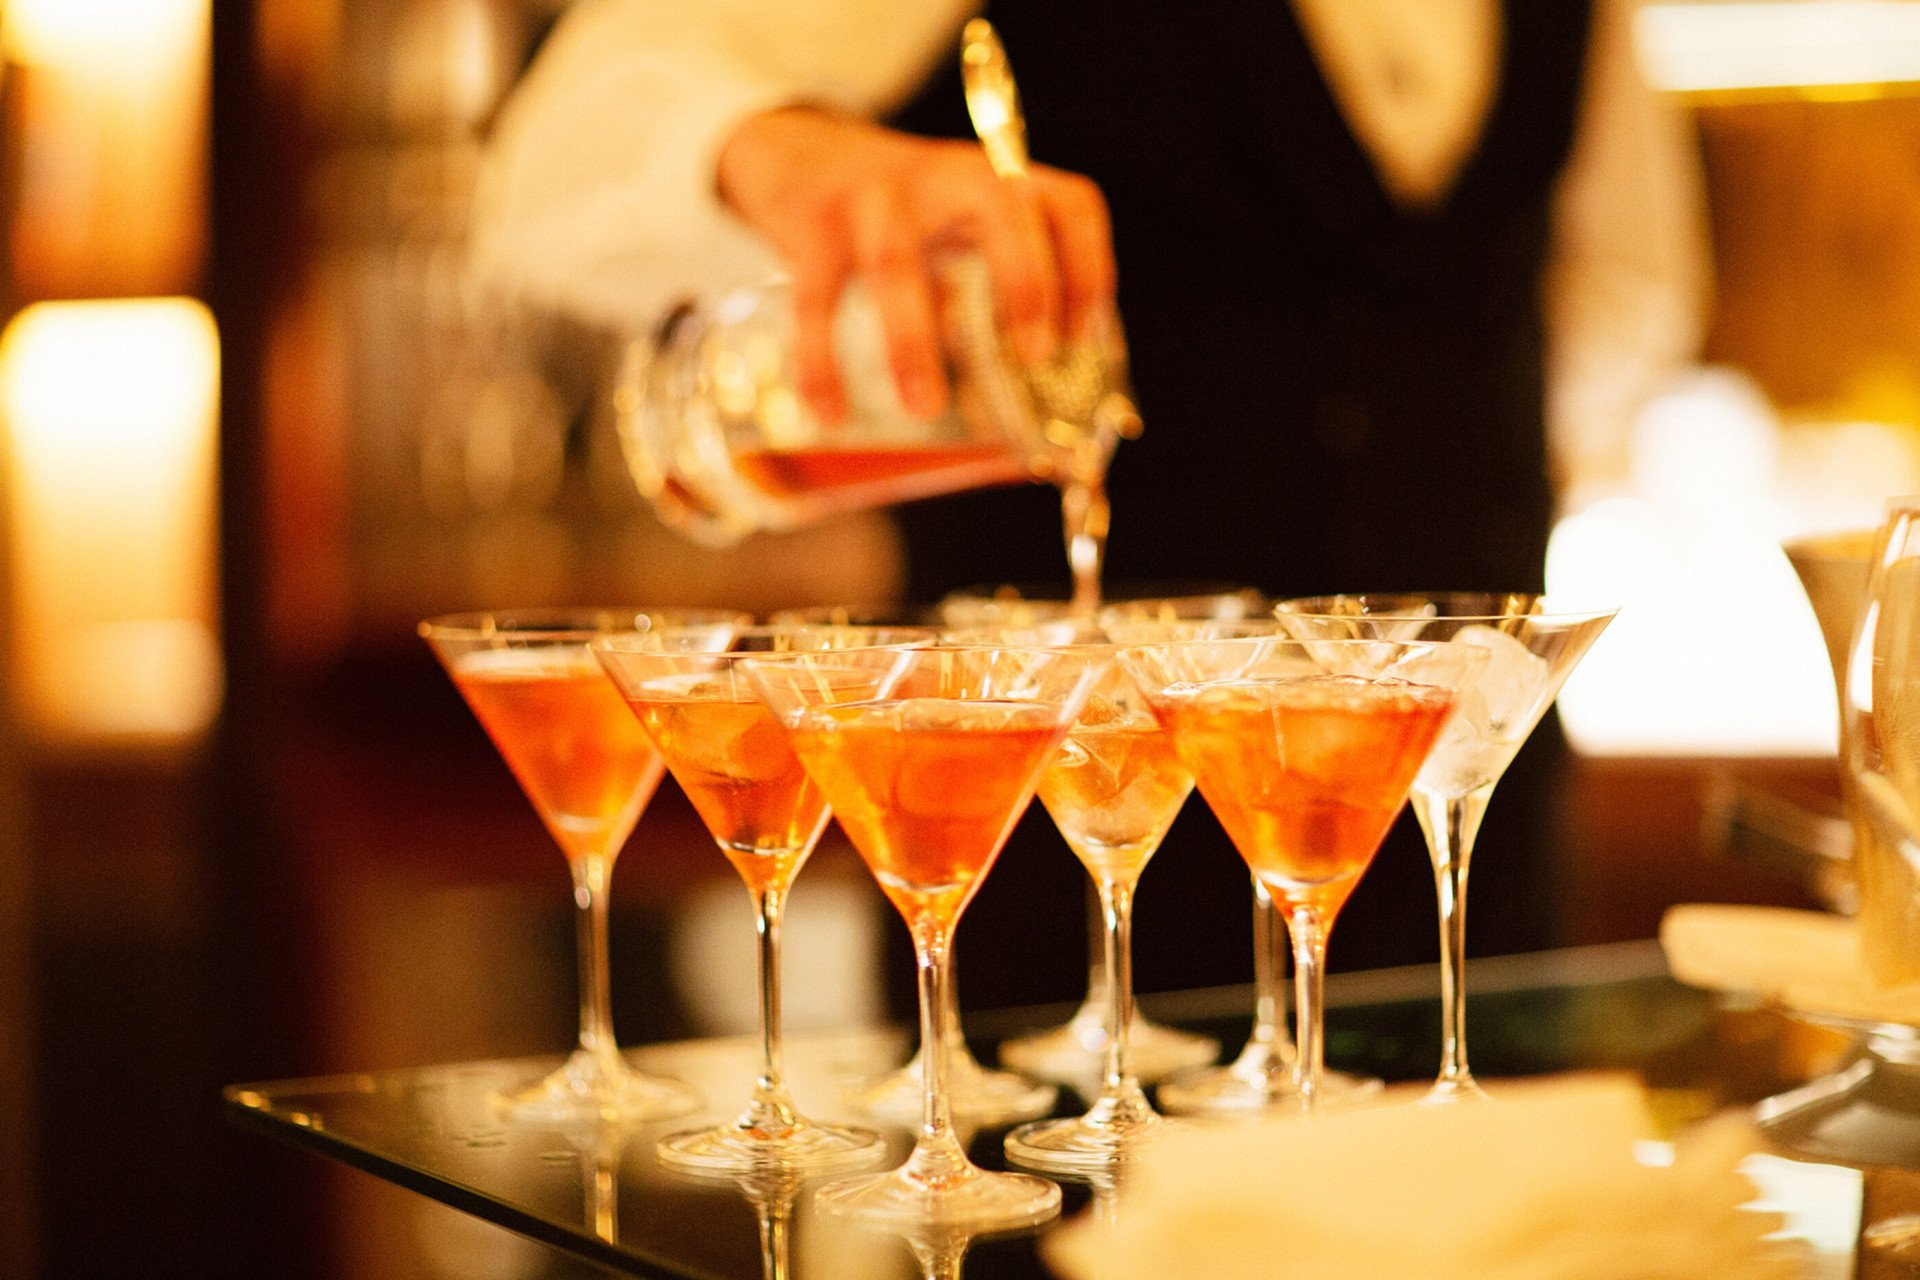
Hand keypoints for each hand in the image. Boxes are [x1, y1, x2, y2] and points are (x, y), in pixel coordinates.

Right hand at [717, 106, 1114, 421]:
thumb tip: (1031, 397)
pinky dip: (822, 363)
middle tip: (1033, 359)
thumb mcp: (959, 225)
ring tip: (925, 408)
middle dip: (1025, 284)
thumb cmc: (899, 214)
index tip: (1078, 338)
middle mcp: (943, 176)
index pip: (1069, 203)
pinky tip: (832, 414)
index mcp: (994, 181)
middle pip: (1000, 208)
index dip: (1089, 268)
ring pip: (895, 263)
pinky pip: (817, 301)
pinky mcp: (813, 225)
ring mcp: (874, 196)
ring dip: (911, 342)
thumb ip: (992, 284)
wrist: (796, 151)